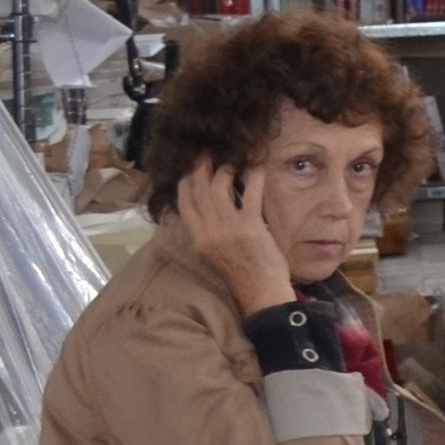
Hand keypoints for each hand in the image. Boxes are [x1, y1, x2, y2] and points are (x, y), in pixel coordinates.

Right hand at [181, 162, 293, 315]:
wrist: (260, 291)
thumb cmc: (240, 273)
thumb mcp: (214, 253)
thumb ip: (209, 232)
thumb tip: (209, 209)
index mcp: (198, 239)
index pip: (183, 204)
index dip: (185, 182)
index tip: (189, 167)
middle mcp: (209, 232)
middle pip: (199, 192)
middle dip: (200, 168)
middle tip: (206, 153)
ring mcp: (228, 229)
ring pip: (219, 188)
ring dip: (225, 169)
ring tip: (231, 159)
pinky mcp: (250, 227)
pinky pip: (250, 194)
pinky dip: (253, 177)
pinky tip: (257, 165)